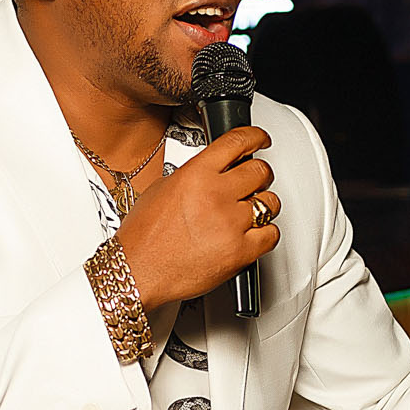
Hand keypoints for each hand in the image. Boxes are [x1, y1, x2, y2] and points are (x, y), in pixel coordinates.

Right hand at [116, 126, 279, 311]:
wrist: (138, 271)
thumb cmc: (143, 237)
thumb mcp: (161, 188)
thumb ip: (193, 174)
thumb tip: (213, 170)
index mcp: (196, 174)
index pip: (238, 142)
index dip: (256, 137)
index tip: (261, 140)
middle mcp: (216, 195)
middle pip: (260, 171)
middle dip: (259, 175)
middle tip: (254, 182)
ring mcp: (230, 224)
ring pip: (270, 202)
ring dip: (262, 205)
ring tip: (248, 213)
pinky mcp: (240, 252)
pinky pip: (271, 234)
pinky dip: (265, 233)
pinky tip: (252, 233)